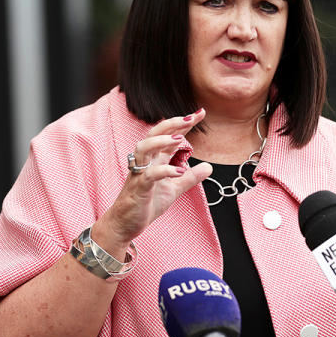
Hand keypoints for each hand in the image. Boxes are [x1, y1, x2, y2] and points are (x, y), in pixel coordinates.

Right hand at [95, 109, 212, 251]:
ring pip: (144, 148)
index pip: (169, 135)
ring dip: (162, 141)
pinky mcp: (139, 188)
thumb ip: (190, 177)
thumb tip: (209, 167)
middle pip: (154, 133)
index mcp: (154, 159)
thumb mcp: (174, 189)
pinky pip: (149, 175)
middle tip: (190, 118)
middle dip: (172, 123)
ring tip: (180, 139)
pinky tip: (180, 171)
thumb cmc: (146, 203)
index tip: (200, 113)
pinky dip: (164, 171)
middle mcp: (146, 162)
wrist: (126, 223)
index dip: (184, 123)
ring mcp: (140, 173)